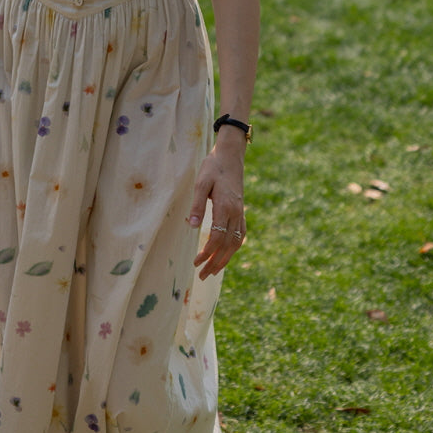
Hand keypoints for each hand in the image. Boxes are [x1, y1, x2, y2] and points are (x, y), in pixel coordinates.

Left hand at [189, 141, 245, 279]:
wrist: (231, 156)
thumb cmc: (213, 167)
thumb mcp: (201, 183)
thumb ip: (197, 205)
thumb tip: (191, 227)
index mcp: (225, 207)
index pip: (217, 239)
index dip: (206, 253)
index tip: (196, 263)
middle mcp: (236, 213)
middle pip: (227, 246)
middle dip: (215, 263)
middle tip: (202, 276)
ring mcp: (240, 212)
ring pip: (236, 243)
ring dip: (225, 259)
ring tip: (214, 270)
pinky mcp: (241, 210)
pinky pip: (240, 234)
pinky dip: (234, 248)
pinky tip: (227, 253)